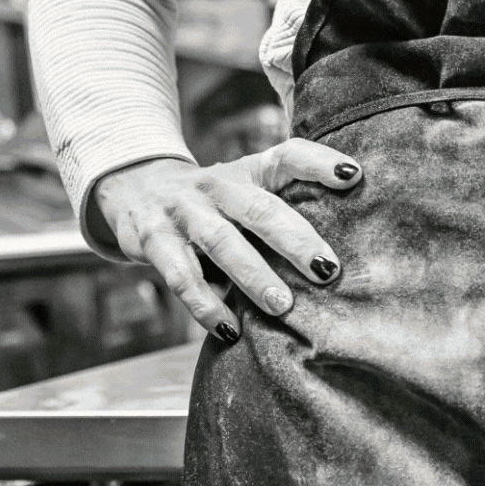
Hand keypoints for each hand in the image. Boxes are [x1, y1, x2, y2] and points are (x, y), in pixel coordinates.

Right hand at [92, 140, 362, 340]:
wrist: (132, 189)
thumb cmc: (212, 202)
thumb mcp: (245, 193)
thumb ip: (284, 211)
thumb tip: (338, 260)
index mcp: (248, 172)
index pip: (287, 158)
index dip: (319, 163)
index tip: (353, 175)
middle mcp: (216, 186)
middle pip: (259, 209)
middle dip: (294, 239)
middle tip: (327, 269)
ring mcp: (182, 211)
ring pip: (221, 242)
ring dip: (252, 275)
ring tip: (282, 305)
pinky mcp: (151, 239)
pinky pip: (180, 276)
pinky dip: (205, 304)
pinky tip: (229, 328)